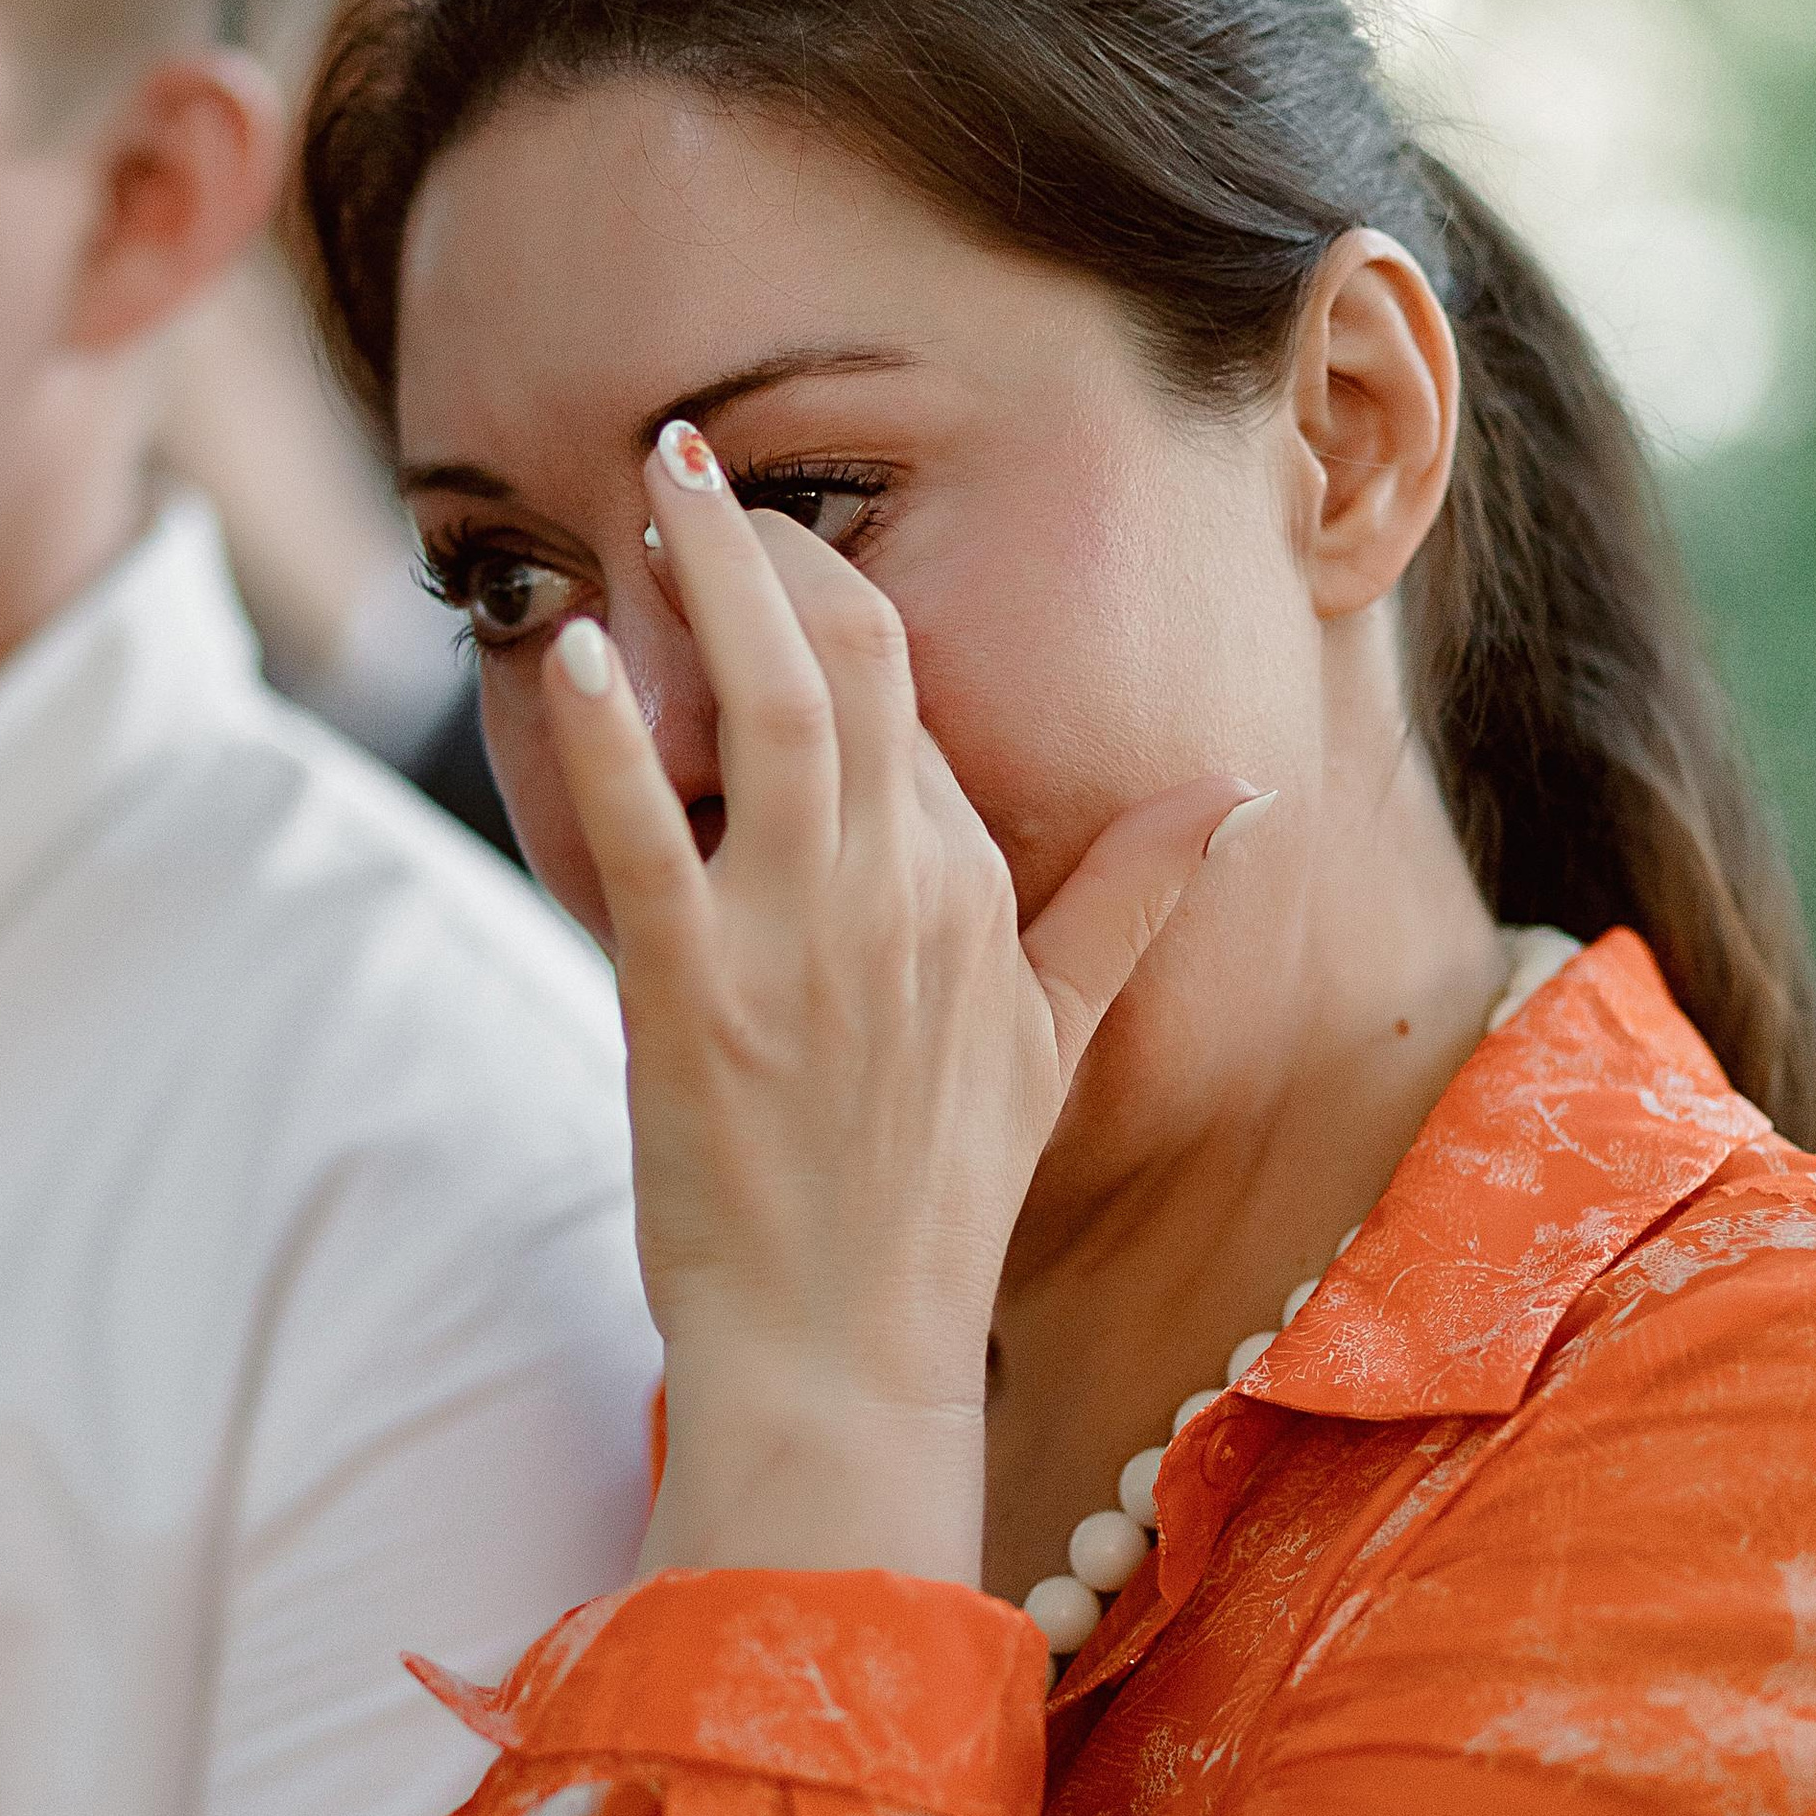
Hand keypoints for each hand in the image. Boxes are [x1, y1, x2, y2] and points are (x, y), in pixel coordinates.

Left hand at [544, 423, 1259, 1581]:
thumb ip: (1129, 904)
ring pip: (766, 707)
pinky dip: (612, 733)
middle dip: (767, 538)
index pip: (906, 688)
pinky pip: (650, 831)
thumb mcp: (1055, 1041)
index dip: (829, 586)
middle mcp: (899, 893)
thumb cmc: (934, 1203)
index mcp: (972, 889)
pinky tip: (580, 651)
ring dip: (704, 581)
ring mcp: (798, 940)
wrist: (846, 1355)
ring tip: (648, 487)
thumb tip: (1236, 794)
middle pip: (847, 654)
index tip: (766, 524)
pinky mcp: (695, 996)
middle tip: (688, 460)